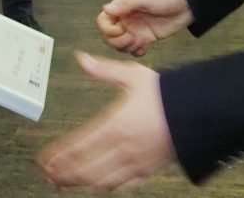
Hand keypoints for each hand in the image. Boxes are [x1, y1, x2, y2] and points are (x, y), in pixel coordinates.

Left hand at [37, 52, 174, 190]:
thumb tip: (82, 59)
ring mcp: (136, 162)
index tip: (44, 159)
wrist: (199, 111)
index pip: (79, 145)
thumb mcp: (133, 75)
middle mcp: (124, 147)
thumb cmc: (166, 94)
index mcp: (116, 124)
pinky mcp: (148, 170)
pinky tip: (95, 185)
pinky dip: (104, 188)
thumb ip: (103, 70)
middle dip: (63, 174)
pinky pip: (122, 185)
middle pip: (86, 168)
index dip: (59, 155)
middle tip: (48, 174)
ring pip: (100, 181)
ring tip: (63, 182)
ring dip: (79, 183)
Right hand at [96, 0, 193, 56]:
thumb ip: (125, 3)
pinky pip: (133, 51)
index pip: (102, 21)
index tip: (121, 28)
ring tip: (141, 42)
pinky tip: (145, 48)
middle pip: (109, 37)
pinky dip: (136, 52)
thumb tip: (106, 9)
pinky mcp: (145, 39)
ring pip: (120, 46)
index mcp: (121, 8)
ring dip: (127, 47)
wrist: (186, 5)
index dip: (107, 28)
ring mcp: (135, 30)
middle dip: (117, 41)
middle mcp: (125, 20)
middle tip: (133, 37)